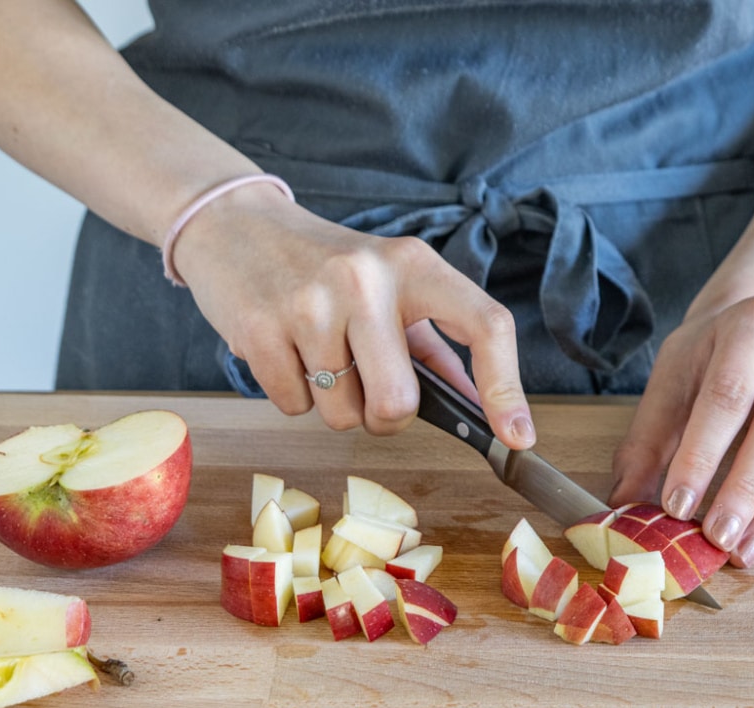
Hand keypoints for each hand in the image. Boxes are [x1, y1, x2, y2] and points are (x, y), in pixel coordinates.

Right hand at [172, 180, 535, 449]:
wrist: (235, 225)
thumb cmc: (322, 264)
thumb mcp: (388, 286)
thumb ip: (434, 347)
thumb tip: (480, 408)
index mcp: (413, 264)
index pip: (484, 325)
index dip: (506, 389)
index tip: (518, 437)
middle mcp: (366, 279)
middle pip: (398, 403)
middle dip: (384, 416)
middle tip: (366, 387)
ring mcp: (310, 304)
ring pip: (342, 414)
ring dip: (333, 402)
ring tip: (315, 353)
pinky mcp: (259, 329)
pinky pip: (293, 408)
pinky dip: (292, 395)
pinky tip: (285, 350)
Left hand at [608, 295, 753, 567]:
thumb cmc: (708, 360)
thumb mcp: (670, 383)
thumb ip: (646, 442)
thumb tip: (623, 503)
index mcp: (752, 324)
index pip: (727, 395)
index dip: (701, 454)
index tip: (676, 505)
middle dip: (746, 488)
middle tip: (718, 537)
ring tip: (744, 549)